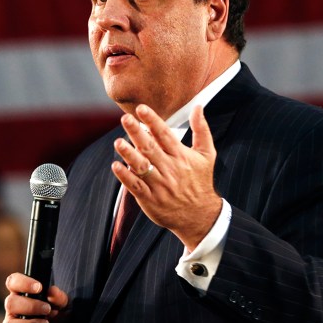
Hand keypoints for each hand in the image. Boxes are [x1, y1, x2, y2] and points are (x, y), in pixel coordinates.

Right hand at [2, 272, 68, 322]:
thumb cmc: (57, 315)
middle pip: (10, 303)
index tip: (39, 287)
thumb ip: (59, 297)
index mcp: (22, 293)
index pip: (13, 282)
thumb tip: (52, 291)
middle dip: (31, 306)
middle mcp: (13, 309)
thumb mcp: (64, 305)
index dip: (23, 283)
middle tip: (47, 309)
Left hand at [111, 104, 221, 250]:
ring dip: (129, 154)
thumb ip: (201, 129)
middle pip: (150, 148)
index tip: (141, 108)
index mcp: (181, 156)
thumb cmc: (201, 182)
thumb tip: (197, 107)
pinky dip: (125, 176)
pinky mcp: (150, 199)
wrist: (200, 216)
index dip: (153, 121)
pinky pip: (135, 186)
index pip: (165, 135)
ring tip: (118, 142)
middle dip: (137, 132)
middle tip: (125, 119)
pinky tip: (115, 166)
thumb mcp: (207, 154)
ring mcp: (159, 184)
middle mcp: (169, 168)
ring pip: (141, 166)